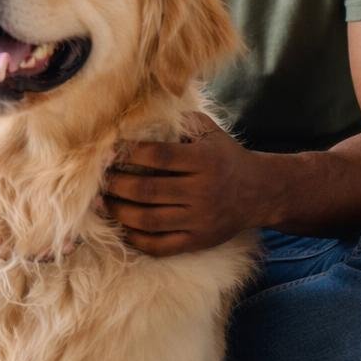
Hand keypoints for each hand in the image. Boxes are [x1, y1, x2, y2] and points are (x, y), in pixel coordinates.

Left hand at [102, 112, 272, 255]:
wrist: (262, 192)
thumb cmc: (225, 156)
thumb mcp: (209, 132)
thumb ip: (179, 120)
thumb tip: (139, 115)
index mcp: (204, 161)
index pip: (159, 157)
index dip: (129, 154)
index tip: (107, 152)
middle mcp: (203, 192)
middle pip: (148, 191)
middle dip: (116, 185)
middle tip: (98, 179)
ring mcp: (201, 220)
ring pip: (149, 220)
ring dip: (118, 211)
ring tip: (101, 202)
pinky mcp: (199, 241)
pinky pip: (160, 246)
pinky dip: (135, 239)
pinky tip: (121, 226)